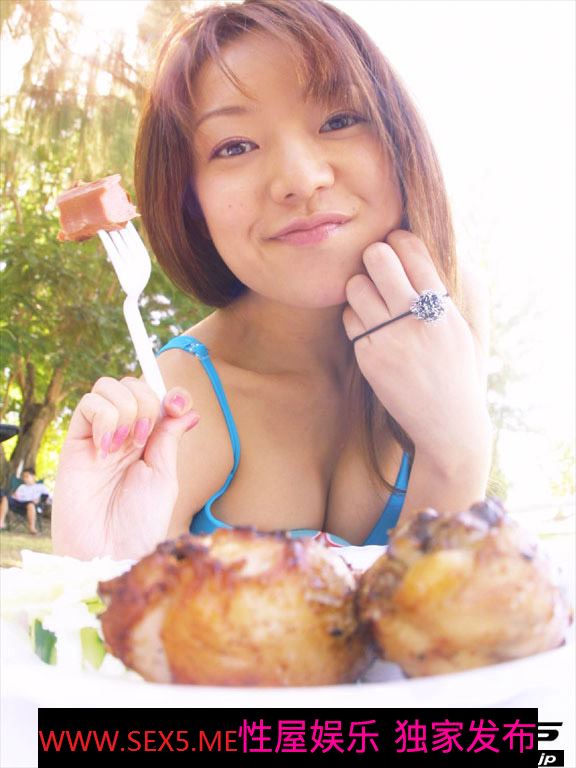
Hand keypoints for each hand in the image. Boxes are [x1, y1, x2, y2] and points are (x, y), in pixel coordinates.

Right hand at [52, 377, 198, 559]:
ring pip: (109, 387)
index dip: (171, 394)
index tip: (179, 406)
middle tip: (143, 440)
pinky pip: (88, 404)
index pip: (158, 398)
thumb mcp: (164, 476)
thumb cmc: (139, 522)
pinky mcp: (76, 442)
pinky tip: (106, 449)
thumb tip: (188, 408)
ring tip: (125, 446)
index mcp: (150, 442)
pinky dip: (104, 418)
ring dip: (126, 410)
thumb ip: (168, 438)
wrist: (110, 549)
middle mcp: (124, 434)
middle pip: (133, 385)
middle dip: (147, 403)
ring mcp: (99, 436)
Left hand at [343, 230, 489, 465]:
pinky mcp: (369, 357)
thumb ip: (454, 290)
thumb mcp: (466, 328)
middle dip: (374, 256)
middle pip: (377, 258)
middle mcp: (415, 319)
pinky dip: (355, 316)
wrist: (447, 423)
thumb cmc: (458, 372)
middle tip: (378, 266)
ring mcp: (389, 338)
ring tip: (372, 298)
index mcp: (443, 307)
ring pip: (356, 286)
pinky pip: (349, 318)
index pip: (412, 250)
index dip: (399, 239)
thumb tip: (440, 251)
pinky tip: (368, 324)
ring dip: (361, 286)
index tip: (396, 245)